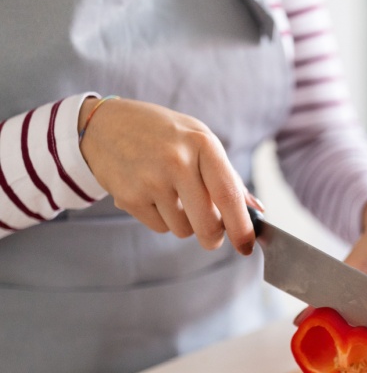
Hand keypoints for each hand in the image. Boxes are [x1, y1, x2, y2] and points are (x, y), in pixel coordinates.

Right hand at [78, 97, 255, 254]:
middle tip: (214, 236)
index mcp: (202, 144)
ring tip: (174, 196)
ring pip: (183, 230)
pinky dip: (162, 219)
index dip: (241, 227)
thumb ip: (228, 176)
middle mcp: (176, 161)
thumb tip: (256, 210)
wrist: (105, 126)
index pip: (229, 195)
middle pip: (207, 224)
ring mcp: (150, 180)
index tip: (247, 246)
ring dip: (185, 223)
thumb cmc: (164, 134)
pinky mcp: (129, 197)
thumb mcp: (199, 140)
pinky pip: (160, 227)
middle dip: (214, 237)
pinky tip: (153, 195)